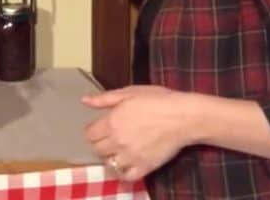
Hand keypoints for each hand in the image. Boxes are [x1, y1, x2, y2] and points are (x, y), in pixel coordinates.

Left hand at [83, 85, 199, 181]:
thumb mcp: (129, 92)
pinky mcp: (144, 166)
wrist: (184, 116)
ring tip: (119, 150)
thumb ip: (105, 99)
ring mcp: (130, 156)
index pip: (90, 134)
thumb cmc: (158, 100)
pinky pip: (126, 176)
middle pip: (97, 149)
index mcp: (112, 121)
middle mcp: (118, 140)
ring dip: (111, 157)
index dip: (94, 131)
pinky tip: (126, 164)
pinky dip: (123, 172)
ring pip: (109, 163)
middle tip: (110, 139)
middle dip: (101, 144)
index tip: (101, 129)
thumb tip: (84, 101)